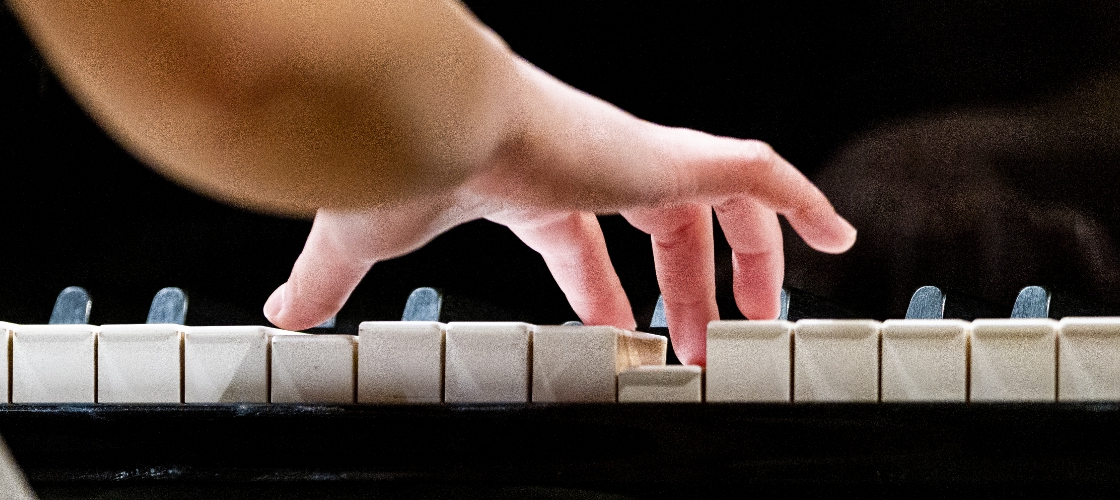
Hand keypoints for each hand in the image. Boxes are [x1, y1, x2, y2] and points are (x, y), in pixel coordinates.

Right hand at [262, 58, 856, 365]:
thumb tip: (280, 313)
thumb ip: (329, 283)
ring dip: (751, 257)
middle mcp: (592, 167)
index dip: (604, 288)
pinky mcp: (670, 156)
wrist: (431, 120)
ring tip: (767, 313)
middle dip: (683, 286)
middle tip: (696, 346)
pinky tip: (839, 236)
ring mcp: (637, 159)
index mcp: (533, 187)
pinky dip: (805, 201)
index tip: (622, 329)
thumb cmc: (402, 168)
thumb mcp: (362, 245)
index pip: (582, 241)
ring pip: (722, 199)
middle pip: (661, 226)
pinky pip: (763, 171)